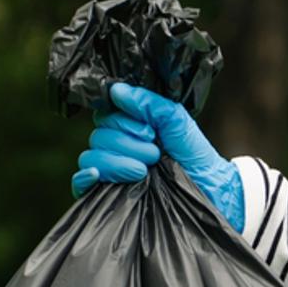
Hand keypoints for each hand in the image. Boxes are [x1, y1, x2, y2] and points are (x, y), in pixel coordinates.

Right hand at [70, 83, 244, 232]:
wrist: (209, 196)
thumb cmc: (197, 159)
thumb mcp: (179, 124)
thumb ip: (151, 104)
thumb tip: (117, 90)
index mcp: (131, 127)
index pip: (106, 114)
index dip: (125, 122)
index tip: (150, 132)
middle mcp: (116, 147)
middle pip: (98, 135)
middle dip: (128, 144)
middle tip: (154, 155)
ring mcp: (108, 172)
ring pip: (90, 156)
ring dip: (116, 162)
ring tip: (143, 172)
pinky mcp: (103, 195)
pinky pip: (78, 182)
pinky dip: (84, 176)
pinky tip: (98, 176)